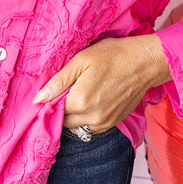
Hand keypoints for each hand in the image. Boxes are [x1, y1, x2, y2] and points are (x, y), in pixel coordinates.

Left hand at [33, 34, 170, 132]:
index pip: (53, 111)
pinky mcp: (114, 123)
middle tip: (67, 91)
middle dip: (61, 109)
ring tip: (81, 95)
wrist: (144, 62)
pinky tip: (93, 101)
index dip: (50, 101)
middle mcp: (91, 117)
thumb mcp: (81, 61)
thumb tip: (38, 99)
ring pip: (78, 127)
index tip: (52, 92)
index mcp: (80, 101)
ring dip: (74, 116)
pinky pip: (92, 127)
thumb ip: (58, 81)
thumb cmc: (113, 55)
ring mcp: (104, 122)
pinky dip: (87, 118)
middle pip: (64, 122)